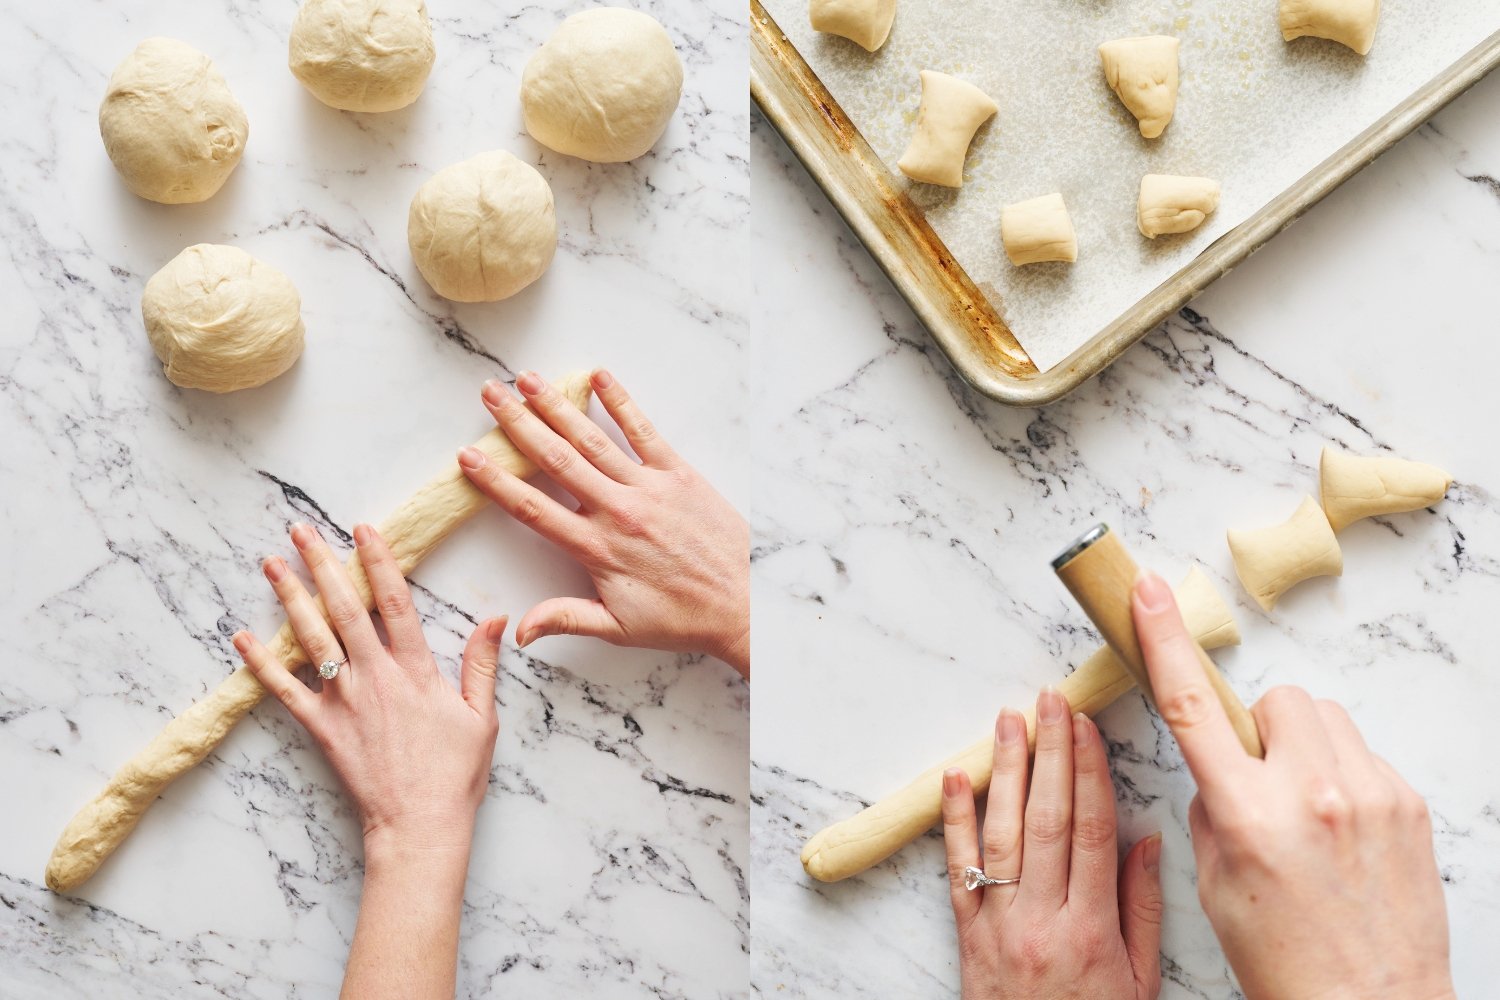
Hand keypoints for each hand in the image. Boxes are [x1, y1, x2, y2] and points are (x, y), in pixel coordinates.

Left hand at [233, 522, 503, 849]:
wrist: (418, 826)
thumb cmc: (454, 775)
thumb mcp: (481, 717)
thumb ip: (481, 665)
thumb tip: (493, 619)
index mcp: (416, 671)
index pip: (395, 602)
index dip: (378, 561)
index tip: (363, 529)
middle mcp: (375, 677)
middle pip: (344, 608)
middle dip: (322, 565)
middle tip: (300, 531)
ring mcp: (344, 701)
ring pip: (312, 638)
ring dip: (291, 597)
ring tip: (272, 564)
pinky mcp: (321, 727)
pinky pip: (285, 689)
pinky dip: (262, 662)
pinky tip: (243, 636)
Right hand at [457, 368, 748, 677]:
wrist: (743, 604)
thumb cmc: (681, 618)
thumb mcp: (618, 629)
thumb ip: (565, 619)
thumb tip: (518, 629)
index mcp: (596, 549)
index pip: (533, 509)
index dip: (496, 481)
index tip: (468, 456)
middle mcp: (617, 511)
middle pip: (556, 461)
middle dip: (519, 425)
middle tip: (490, 395)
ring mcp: (648, 488)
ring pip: (593, 440)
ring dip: (558, 406)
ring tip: (529, 379)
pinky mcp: (679, 474)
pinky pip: (645, 432)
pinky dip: (622, 403)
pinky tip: (600, 377)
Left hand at [941, 691, 1162, 999]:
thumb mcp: (1139, 982)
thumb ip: (1141, 909)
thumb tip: (1146, 839)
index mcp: (1091, 929)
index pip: (1093, 832)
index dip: (1090, 773)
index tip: (1087, 726)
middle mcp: (1041, 919)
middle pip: (1047, 820)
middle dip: (1051, 754)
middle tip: (1050, 701)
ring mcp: (998, 924)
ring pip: (1001, 834)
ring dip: (1004, 770)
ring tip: (1007, 720)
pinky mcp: (966, 933)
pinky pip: (957, 868)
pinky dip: (954, 818)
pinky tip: (954, 776)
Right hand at [1131, 571, 1453, 999]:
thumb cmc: (1284, 961)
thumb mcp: (1216, 885)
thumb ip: (1212, 809)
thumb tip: (1221, 767)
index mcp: (1251, 816)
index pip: (1193, 708)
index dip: (1164, 641)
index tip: (1150, 592)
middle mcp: (1314, 794)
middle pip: (1276, 701)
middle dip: (1260, 727)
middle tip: (1257, 779)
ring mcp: (1371, 795)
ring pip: (1322, 718)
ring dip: (1303, 745)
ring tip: (1304, 808)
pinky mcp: (1408, 805)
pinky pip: (1362, 754)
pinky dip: (1342, 776)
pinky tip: (1341, 833)